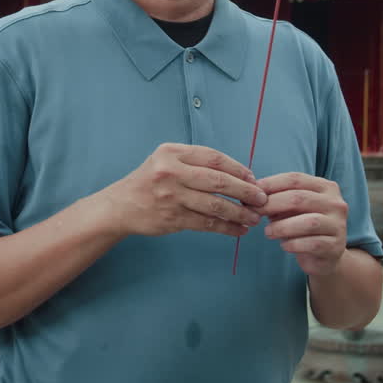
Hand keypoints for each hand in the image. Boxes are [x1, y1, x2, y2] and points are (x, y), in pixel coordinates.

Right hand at [96, 143, 266, 237]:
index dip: (238, 169)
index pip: (214, 158)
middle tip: (262, 199)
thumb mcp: (166, 160)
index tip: (253, 178)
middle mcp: (171, 172)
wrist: (120, 205)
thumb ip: (195, 162)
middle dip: (245, 191)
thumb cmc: (150, 181)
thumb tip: (238, 175)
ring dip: (239, 213)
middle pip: (218, 181)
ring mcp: (170, 196)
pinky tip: (238, 230)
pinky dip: (226, 228)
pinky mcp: (172, 218)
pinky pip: (206, 224)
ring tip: (254, 218)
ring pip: (215, 205)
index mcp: (172, 152)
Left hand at [256, 173, 347, 275]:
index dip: (272, 183)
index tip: (253, 191)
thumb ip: (276, 200)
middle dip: (273, 204)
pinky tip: (284, 246)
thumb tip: (252, 196)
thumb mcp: (289, 209)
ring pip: (308, 222)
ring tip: (268, 232)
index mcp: (325, 187)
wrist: (324, 256)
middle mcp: (335, 203)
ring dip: (282, 227)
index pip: (295, 179)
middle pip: (300, 198)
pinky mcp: (336, 246)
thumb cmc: (302, 226)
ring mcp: (338, 225)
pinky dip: (294, 244)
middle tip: (255, 212)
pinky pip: (312, 243)